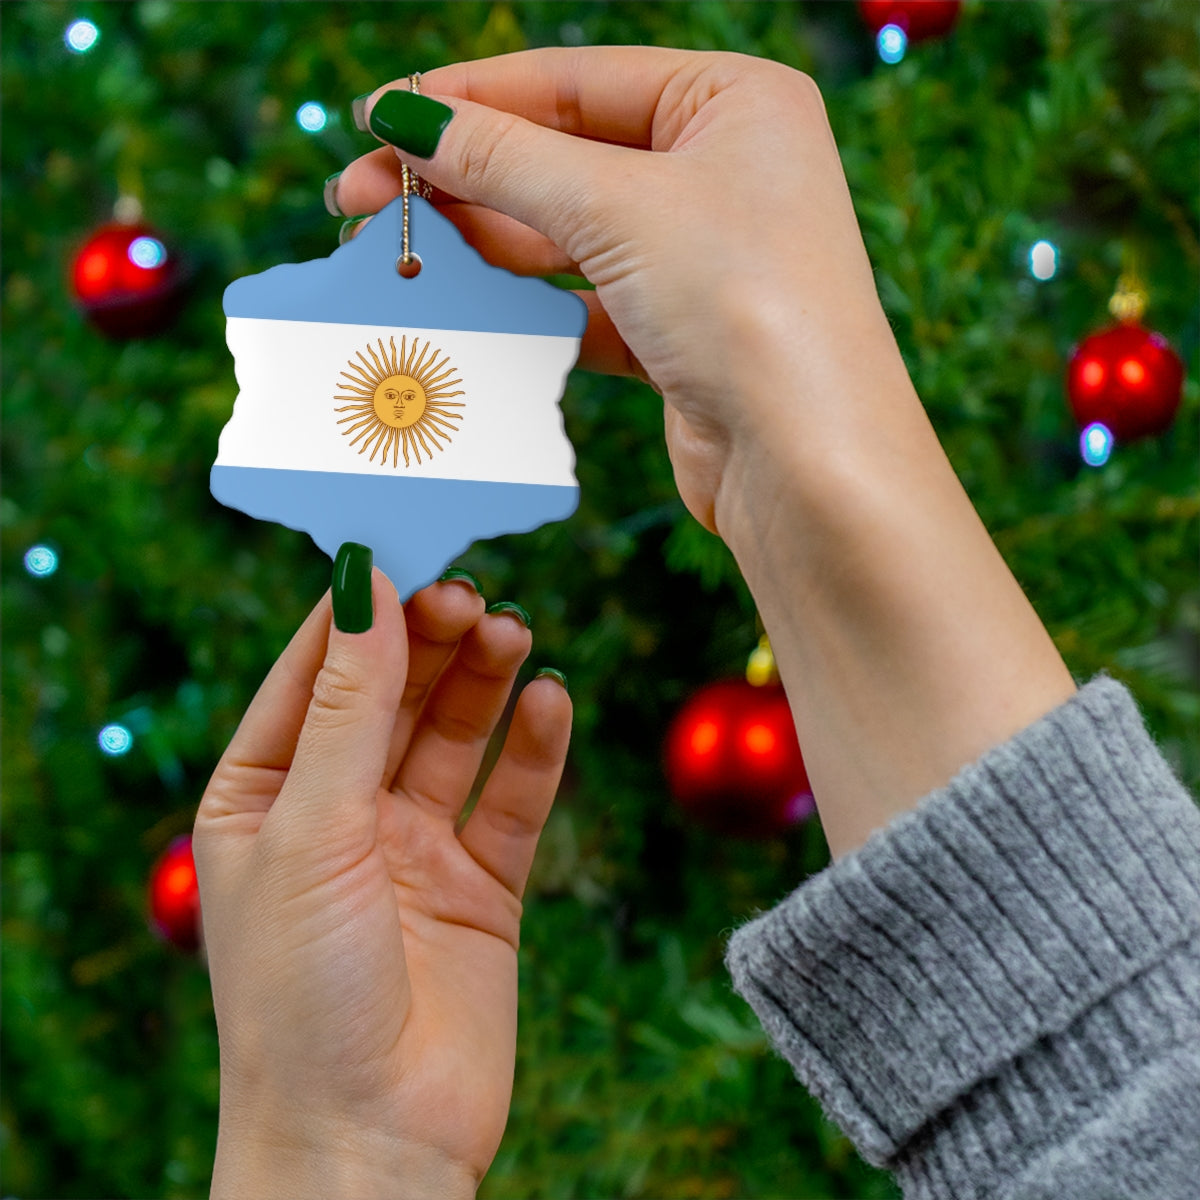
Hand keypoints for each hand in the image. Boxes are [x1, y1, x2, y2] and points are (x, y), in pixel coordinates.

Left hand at [193, 568, 569, 1197]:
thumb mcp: (312, 831)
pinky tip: (552, 701)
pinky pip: (512, 799)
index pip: (313, 674)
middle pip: (393, 695)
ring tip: (515, 633)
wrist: (370, 1143)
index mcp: (265, 796)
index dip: (358, 611)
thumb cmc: (301, 996)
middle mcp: (339, 813)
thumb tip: (365, 586)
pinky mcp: (481, 886)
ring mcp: (413, 848)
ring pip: (456, 736)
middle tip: (473, 593)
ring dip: (485, 681)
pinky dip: (535, 749)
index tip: (405, 546)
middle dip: (431, 640)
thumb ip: (348, 708)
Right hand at [335, 47, 897, 534]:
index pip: (572, 81)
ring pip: (569, 233)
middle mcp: (724, 170)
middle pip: (563, 157)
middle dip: (463, 177)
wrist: (807, 465)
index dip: (467, 98)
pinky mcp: (680, 332)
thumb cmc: (746, 307)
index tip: (377, 118)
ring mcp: (702, 256)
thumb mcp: (618, 208)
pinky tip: (464, 307)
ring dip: (485, 243)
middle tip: (360, 198)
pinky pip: (584, 301)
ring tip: (400, 252)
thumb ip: (505, 159)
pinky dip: (527, 305)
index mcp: (733, 102)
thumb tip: (406, 119)